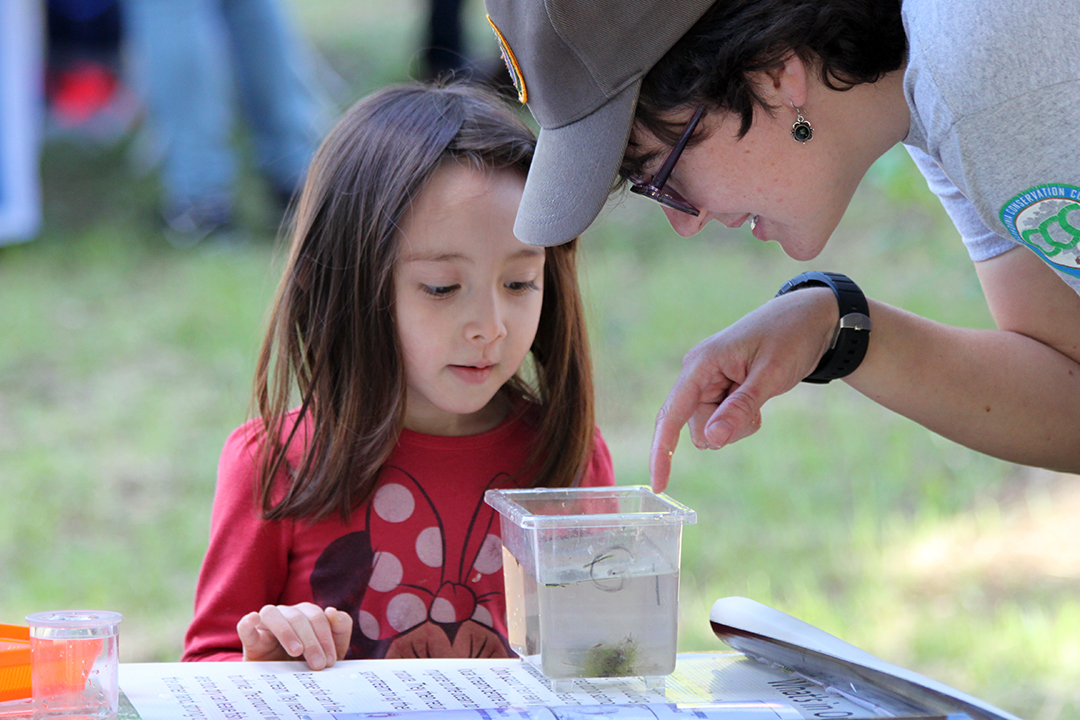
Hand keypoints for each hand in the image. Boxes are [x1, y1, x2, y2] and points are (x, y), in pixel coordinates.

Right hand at [237, 603, 351, 669]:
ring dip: (286, 631)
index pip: (317, 616)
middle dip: (312, 641)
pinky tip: (253, 620)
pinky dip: (248, 622)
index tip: (330, 661)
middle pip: (298, 617)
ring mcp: (267, 625)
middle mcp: (287, 614)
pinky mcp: (251, 639)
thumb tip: (332, 611)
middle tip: (318, 664)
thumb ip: (340, 628)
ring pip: (273, 614)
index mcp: (306, 614)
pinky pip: (245, 625)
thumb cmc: (311, 662)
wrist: (288, 685)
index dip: (326, 638)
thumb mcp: (332, 650)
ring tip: (296, 651)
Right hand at [650, 288, 837, 491]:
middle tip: (758, 409)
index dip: (662, 452)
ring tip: (759, 396)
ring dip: (736, 425)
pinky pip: (720, 420)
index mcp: (700, 365)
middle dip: (725, 430)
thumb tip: (711, 441)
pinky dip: (740, 420)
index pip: (671, 415)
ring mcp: (706, 381)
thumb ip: (739, 409)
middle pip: (695, 427)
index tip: (659, 485)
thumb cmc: (790, 338)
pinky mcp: (718, 388)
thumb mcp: (770, 375)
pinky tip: (757, 397)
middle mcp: (696, 374)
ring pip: (709, 428)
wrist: (810, 319)